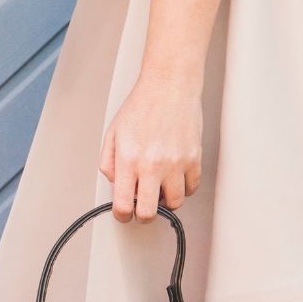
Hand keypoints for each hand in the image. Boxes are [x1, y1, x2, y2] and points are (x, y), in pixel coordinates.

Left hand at [99, 73, 203, 222]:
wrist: (170, 85)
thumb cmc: (141, 106)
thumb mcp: (112, 134)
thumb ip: (108, 163)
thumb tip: (114, 185)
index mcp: (128, 160)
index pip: (123, 205)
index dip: (122, 216)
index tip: (124, 214)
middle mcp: (152, 165)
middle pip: (148, 213)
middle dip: (143, 215)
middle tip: (142, 206)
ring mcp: (176, 163)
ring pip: (174, 203)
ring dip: (165, 201)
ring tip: (159, 188)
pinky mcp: (194, 158)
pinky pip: (191, 187)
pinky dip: (183, 188)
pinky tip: (174, 178)